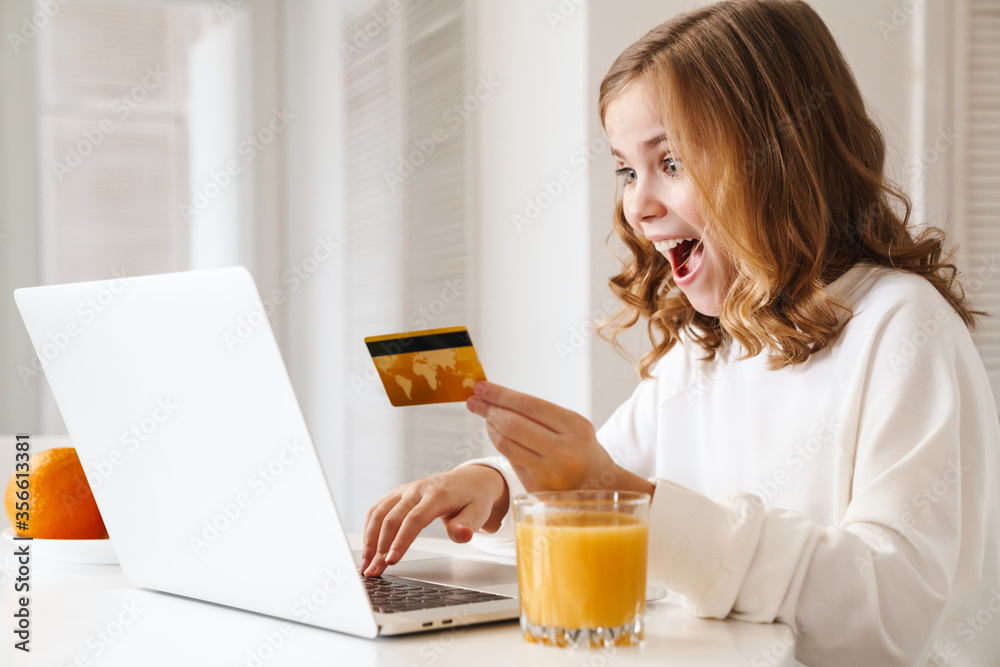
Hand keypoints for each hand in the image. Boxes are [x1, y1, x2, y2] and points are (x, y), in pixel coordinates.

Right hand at [361, 464, 508, 576]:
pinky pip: (377, 510)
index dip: (401, 540)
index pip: (414, 519)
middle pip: (391, 518)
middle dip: (380, 546)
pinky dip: (369, 529)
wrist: (470, 480)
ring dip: (369, 539)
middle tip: (374, 570)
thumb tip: (461, 535)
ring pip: (379, 513)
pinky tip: (368, 548)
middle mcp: (417, 490)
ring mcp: (405, 491)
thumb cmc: (473, 499)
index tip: (392, 560)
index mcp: (437, 495)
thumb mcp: (478, 513)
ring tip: (366, 563)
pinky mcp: (398, 495)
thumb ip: (467, 525)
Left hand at [466, 381, 653, 495]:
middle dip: (489, 409)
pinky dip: (499, 443)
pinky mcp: (537, 488)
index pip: (528, 404)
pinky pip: (510, 460)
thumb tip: (497, 397)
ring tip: (484, 415)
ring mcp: (549, 473)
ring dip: (490, 427)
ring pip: (506, 444)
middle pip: (513, 424)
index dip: (500, 394)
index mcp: (575, 427)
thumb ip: (540, 413)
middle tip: (475, 400)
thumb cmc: (581, 447)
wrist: (599, 485)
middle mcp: (563, 451)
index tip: (481, 386)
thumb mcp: (572, 424)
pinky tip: (495, 433)